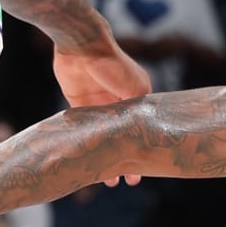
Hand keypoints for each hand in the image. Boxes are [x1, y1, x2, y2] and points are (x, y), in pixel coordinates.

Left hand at [57, 41, 149, 185]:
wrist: (82, 46)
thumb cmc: (114, 65)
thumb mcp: (135, 88)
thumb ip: (139, 111)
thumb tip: (144, 136)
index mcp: (137, 96)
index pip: (142, 128)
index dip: (143, 149)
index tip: (146, 169)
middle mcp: (119, 101)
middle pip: (123, 135)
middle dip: (125, 156)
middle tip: (129, 180)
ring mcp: (99, 101)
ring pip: (103, 135)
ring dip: (105, 154)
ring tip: (107, 178)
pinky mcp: (79, 101)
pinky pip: (83, 126)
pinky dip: (86, 142)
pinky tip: (88, 157)